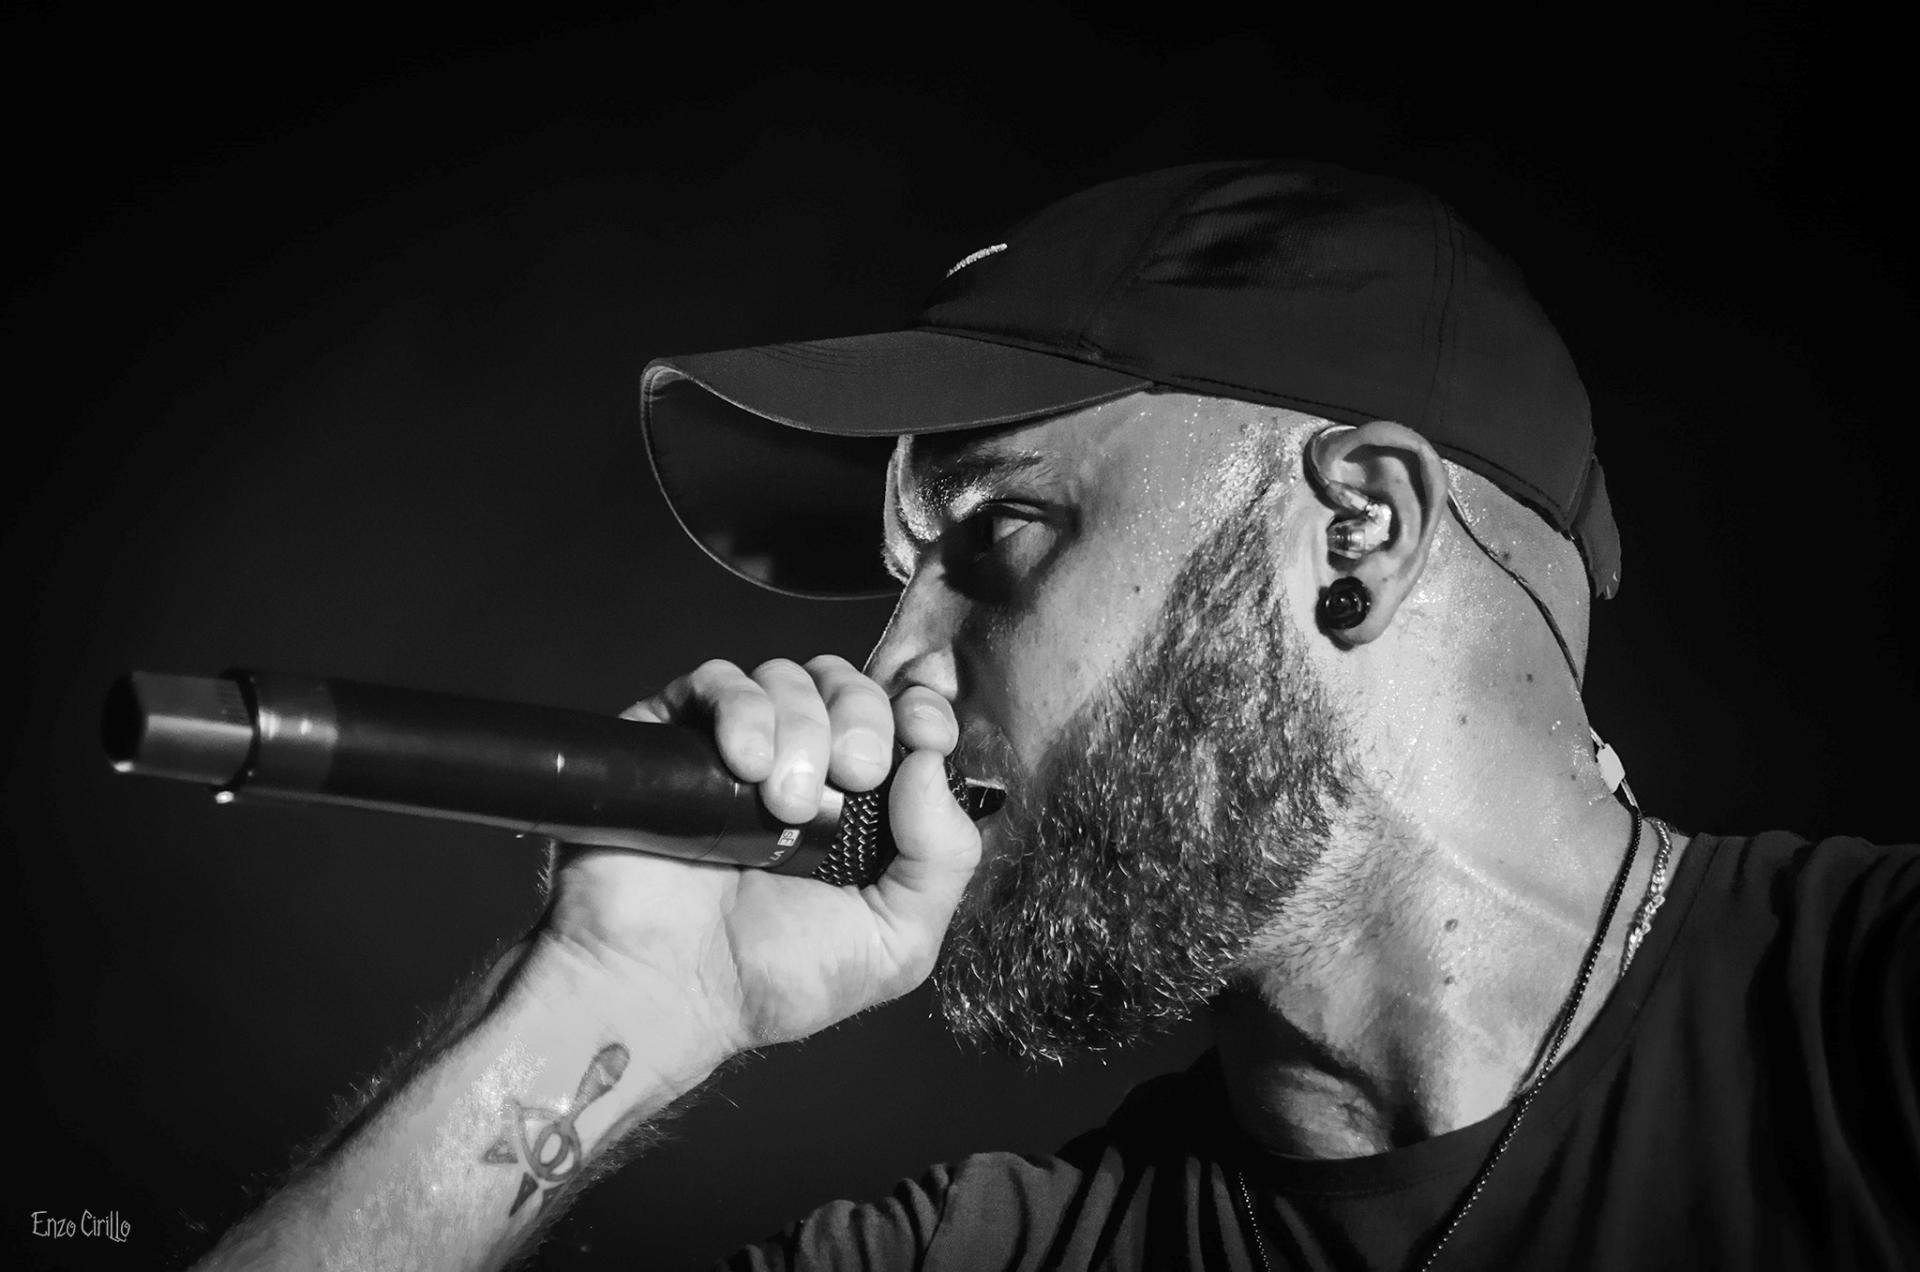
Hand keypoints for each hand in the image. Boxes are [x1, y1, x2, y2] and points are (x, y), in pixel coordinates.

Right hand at [538, 655, 982, 1066]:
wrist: (667, 991)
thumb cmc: (770, 978)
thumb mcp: (895, 943)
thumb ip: (942, 859)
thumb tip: (930, 763)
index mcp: (861, 808)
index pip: (904, 719)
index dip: (923, 709)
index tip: (926, 733)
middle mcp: (803, 768)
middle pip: (849, 686)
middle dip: (864, 717)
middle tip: (855, 774)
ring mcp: (736, 750)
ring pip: (787, 677)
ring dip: (802, 727)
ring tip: (785, 802)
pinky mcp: (675, 740)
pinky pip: (715, 681)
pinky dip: (741, 708)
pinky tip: (743, 766)